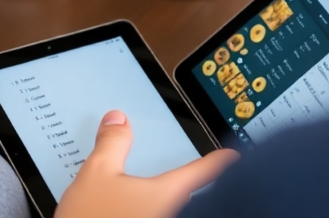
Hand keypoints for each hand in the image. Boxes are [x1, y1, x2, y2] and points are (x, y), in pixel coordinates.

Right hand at [55, 111, 239, 217]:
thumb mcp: (97, 173)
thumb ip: (112, 143)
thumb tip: (118, 120)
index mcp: (167, 193)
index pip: (202, 171)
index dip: (217, 161)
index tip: (231, 155)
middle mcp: (171, 213)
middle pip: (188, 195)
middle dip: (186, 184)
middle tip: (187, 173)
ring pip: (171, 209)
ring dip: (163, 201)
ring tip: (150, 194)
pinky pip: (158, 217)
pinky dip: (149, 212)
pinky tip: (130, 212)